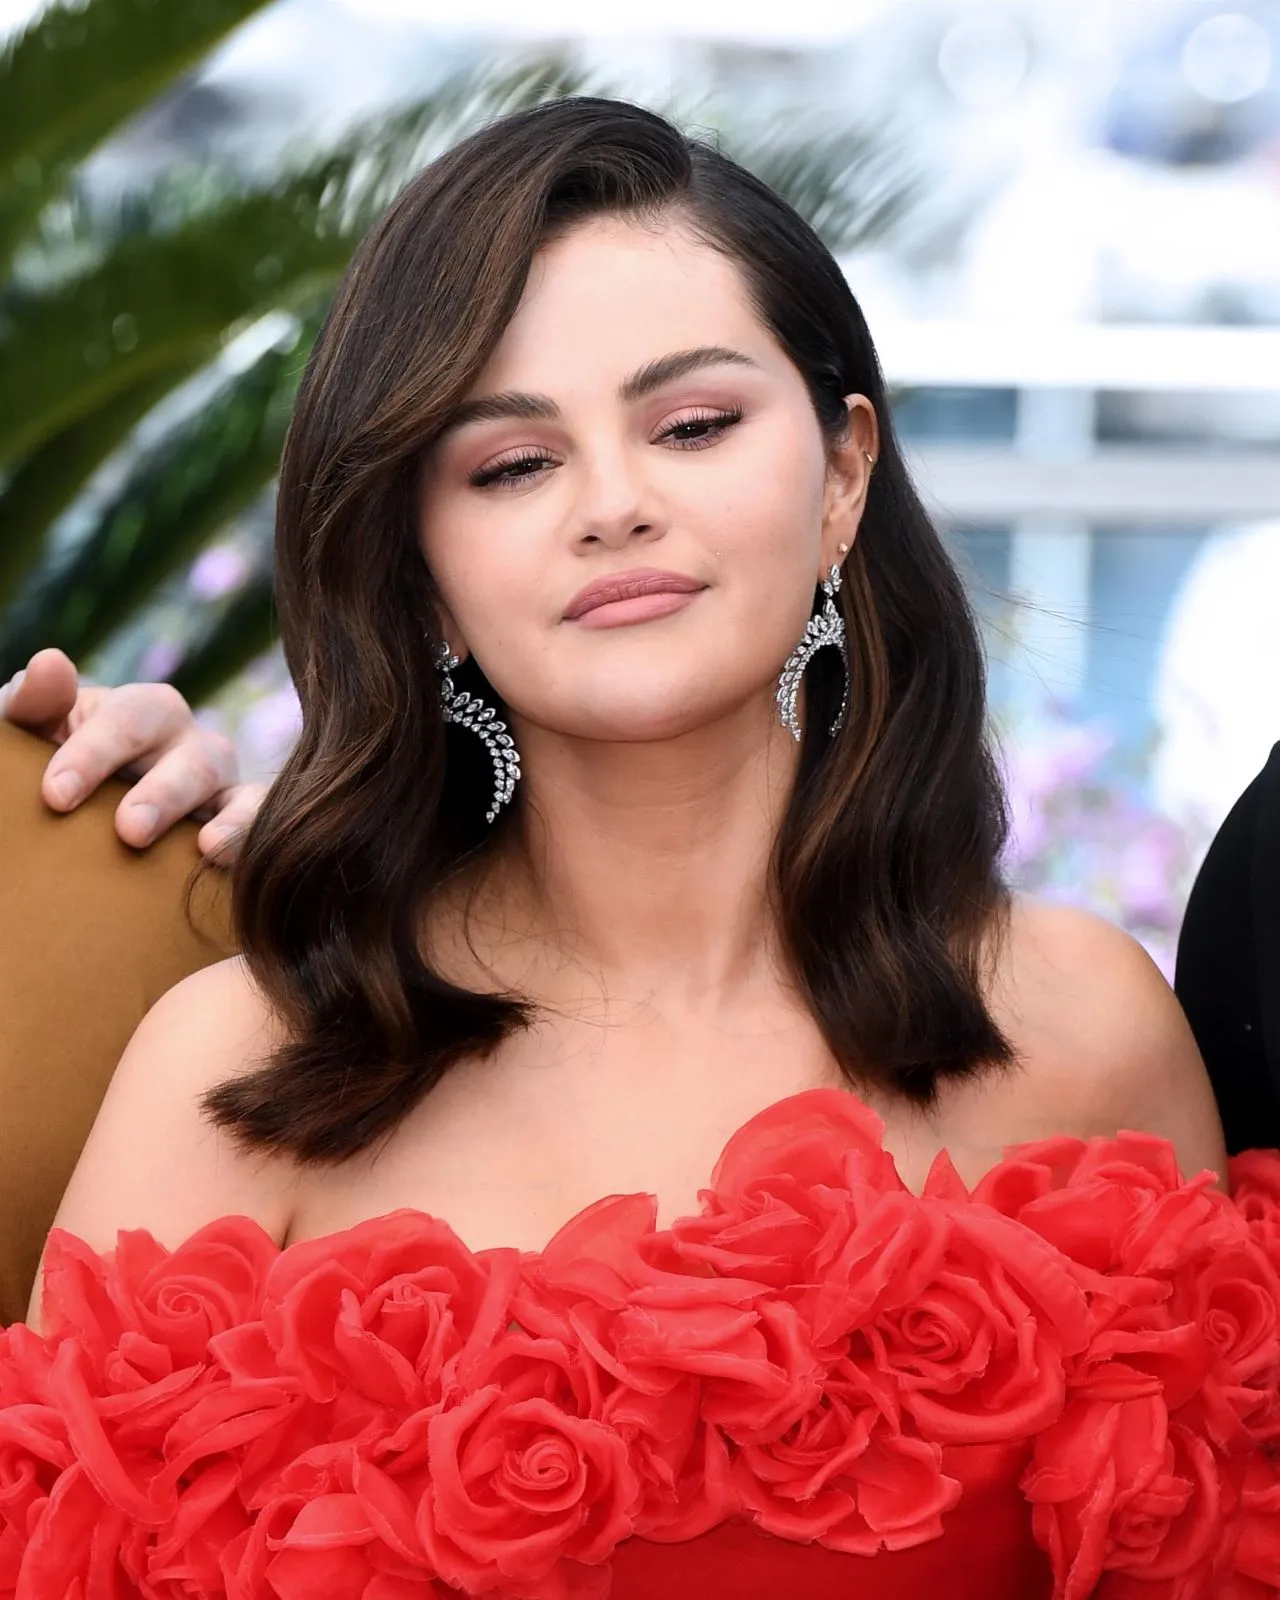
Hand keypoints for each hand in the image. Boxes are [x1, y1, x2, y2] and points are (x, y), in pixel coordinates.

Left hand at [0, 648, 266, 864]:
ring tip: (202, 846)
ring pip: (232, 784)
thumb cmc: (50, 772)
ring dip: (220, 814)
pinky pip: (256, 817)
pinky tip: (222, 856)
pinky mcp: (237, 821)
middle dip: (162, 791)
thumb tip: (50, 662)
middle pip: (191, 751)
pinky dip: (246, 831)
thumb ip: (34, 704)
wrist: (74, 824)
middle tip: (130, 830)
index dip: (95, 753)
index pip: (126, 719)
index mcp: (137, 712)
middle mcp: (185, 741)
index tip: (56, 795)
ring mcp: (217, 782)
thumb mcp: (33, 737)